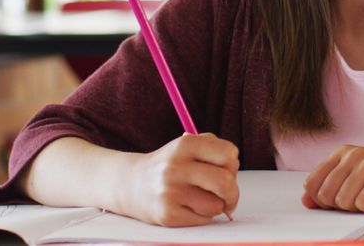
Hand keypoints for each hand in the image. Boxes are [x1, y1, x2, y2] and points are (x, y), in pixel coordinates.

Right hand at [116, 133, 239, 226]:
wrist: (130, 184)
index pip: (228, 154)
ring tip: (200, 199)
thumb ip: (214, 150)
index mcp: (185, 145)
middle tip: (228, 196)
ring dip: (215, 205)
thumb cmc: (169, 166)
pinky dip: (202, 216)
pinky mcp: (168, 215)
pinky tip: (188, 207)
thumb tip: (234, 173)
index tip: (226, 170)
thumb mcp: (187, 146)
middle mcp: (176, 167)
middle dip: (233, 192)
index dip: (232, 165)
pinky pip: (203, 220)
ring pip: (216, 205)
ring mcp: (170, 192)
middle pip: (225, 182)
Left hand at [302, 145, 363, 213]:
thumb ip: (331, 192)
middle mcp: (354, 154)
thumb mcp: (359, 187)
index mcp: (343, 154)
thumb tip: (307, 201)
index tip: (352, 198)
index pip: (312, 186)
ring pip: (345, 202)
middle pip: (327, 197)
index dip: (328, 202)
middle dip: (347, 206)